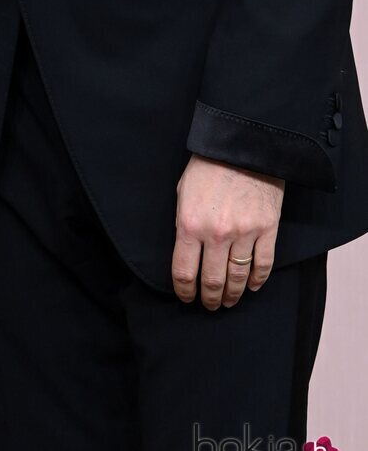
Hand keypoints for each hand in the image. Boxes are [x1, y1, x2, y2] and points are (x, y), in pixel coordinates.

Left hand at [171, 154, 283, 309]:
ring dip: (231, 295)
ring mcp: (244, 233)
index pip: (184, 271)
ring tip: (227, 301)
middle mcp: (216, 234)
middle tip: (209, 305)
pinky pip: (263, 265)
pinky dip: (257, 281)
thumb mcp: (183, 191)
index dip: (184, 291)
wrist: (243, 144)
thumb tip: (186, 251)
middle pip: (212, 281)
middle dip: (209, 299)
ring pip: (237, 278)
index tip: (186, 298)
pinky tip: (250, 287)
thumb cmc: (208, 165)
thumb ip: (184, 223)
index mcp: (189, 224)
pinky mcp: (267, 230)